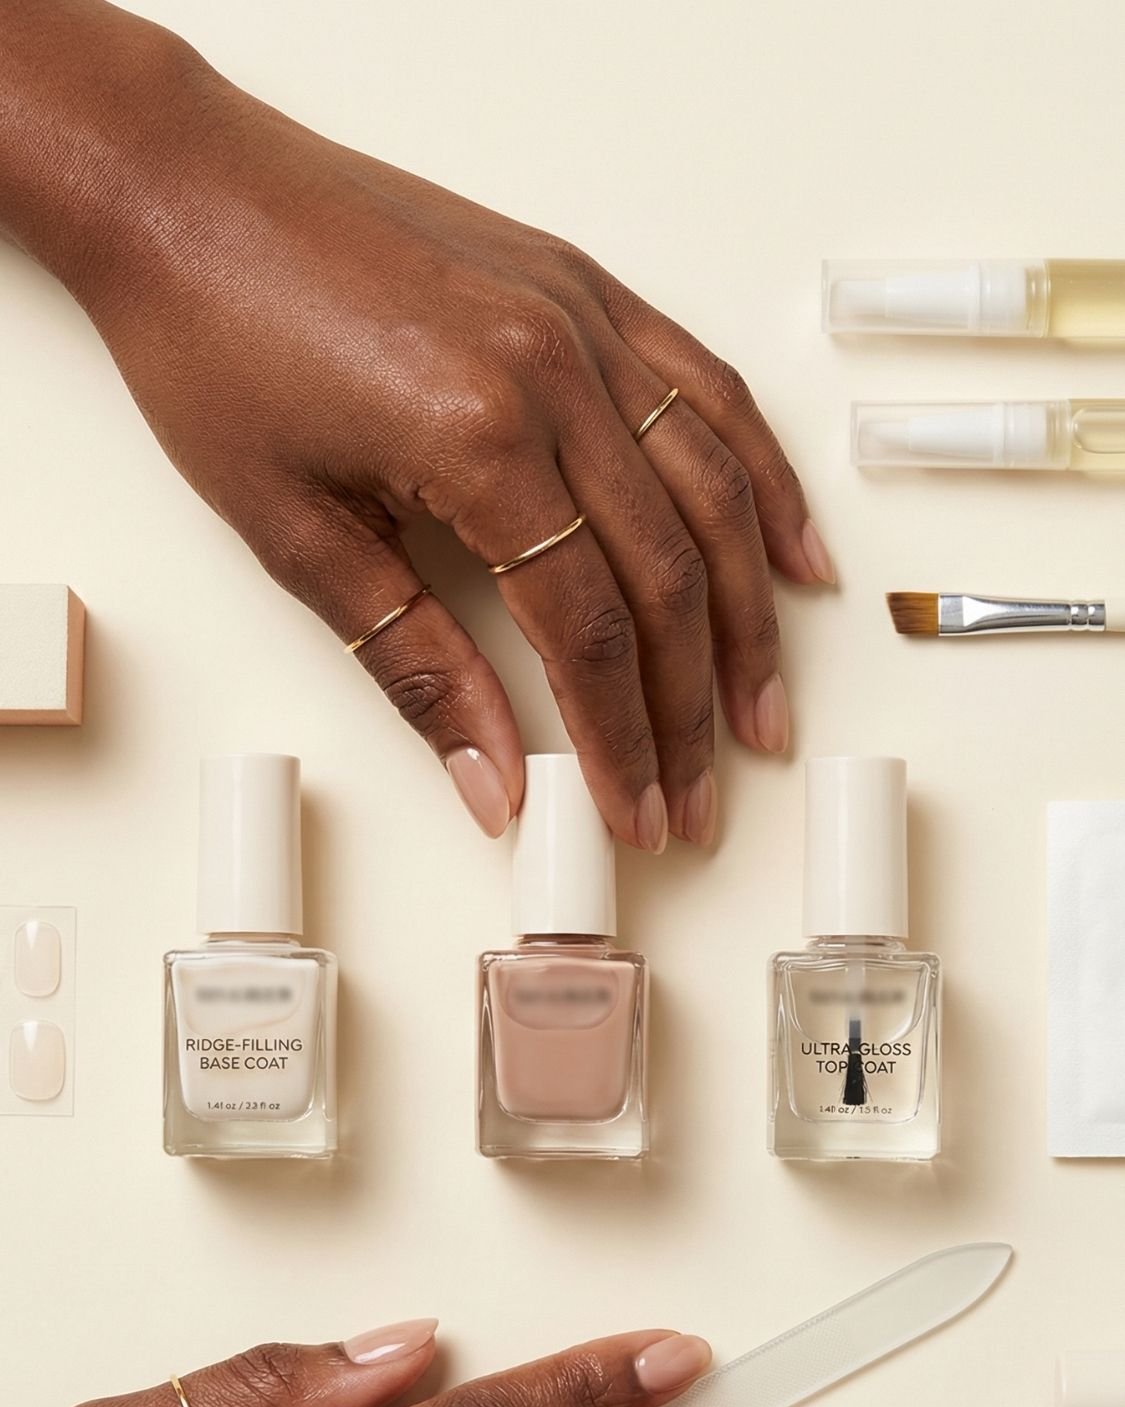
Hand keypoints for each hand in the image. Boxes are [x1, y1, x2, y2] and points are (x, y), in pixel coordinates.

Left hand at [2, 11, 830, 847]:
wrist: (186, 191)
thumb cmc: (215, 345)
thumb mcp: (295, 536)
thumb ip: (413, 668)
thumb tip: (491, 784)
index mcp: (474, 440)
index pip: (588, 631)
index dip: (623, 741)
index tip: (638, 812)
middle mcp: (553, 373)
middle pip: (669, 574)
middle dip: (694, 706)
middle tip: (703, 797)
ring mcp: (582, 320)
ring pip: (713, 490)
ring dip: (751, 614)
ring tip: (764, 707)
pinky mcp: (586, 289)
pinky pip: (708, 392)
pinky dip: (762, 479)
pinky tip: (791, 554)